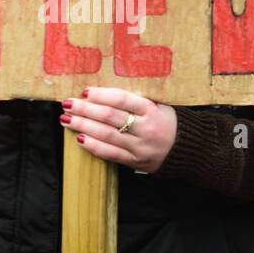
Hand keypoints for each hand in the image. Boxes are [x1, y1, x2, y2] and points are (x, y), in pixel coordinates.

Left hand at [59, 87, 176, 173]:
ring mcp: (139, 147)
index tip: (84, 91)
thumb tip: (103, 92)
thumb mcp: (159, 105)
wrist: (186, 149)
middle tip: (67, 104)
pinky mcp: (134, 161)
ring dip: (83, 126)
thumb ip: (136, 99)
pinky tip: (80, 139)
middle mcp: (145, 128)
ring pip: (107, 135)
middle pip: (109, 117)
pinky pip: (110, 153)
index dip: (101, 95)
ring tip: (67, 119)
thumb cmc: (167, 121)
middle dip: (85, 109)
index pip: (122, 100)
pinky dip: (94, 146)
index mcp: (151, 110)